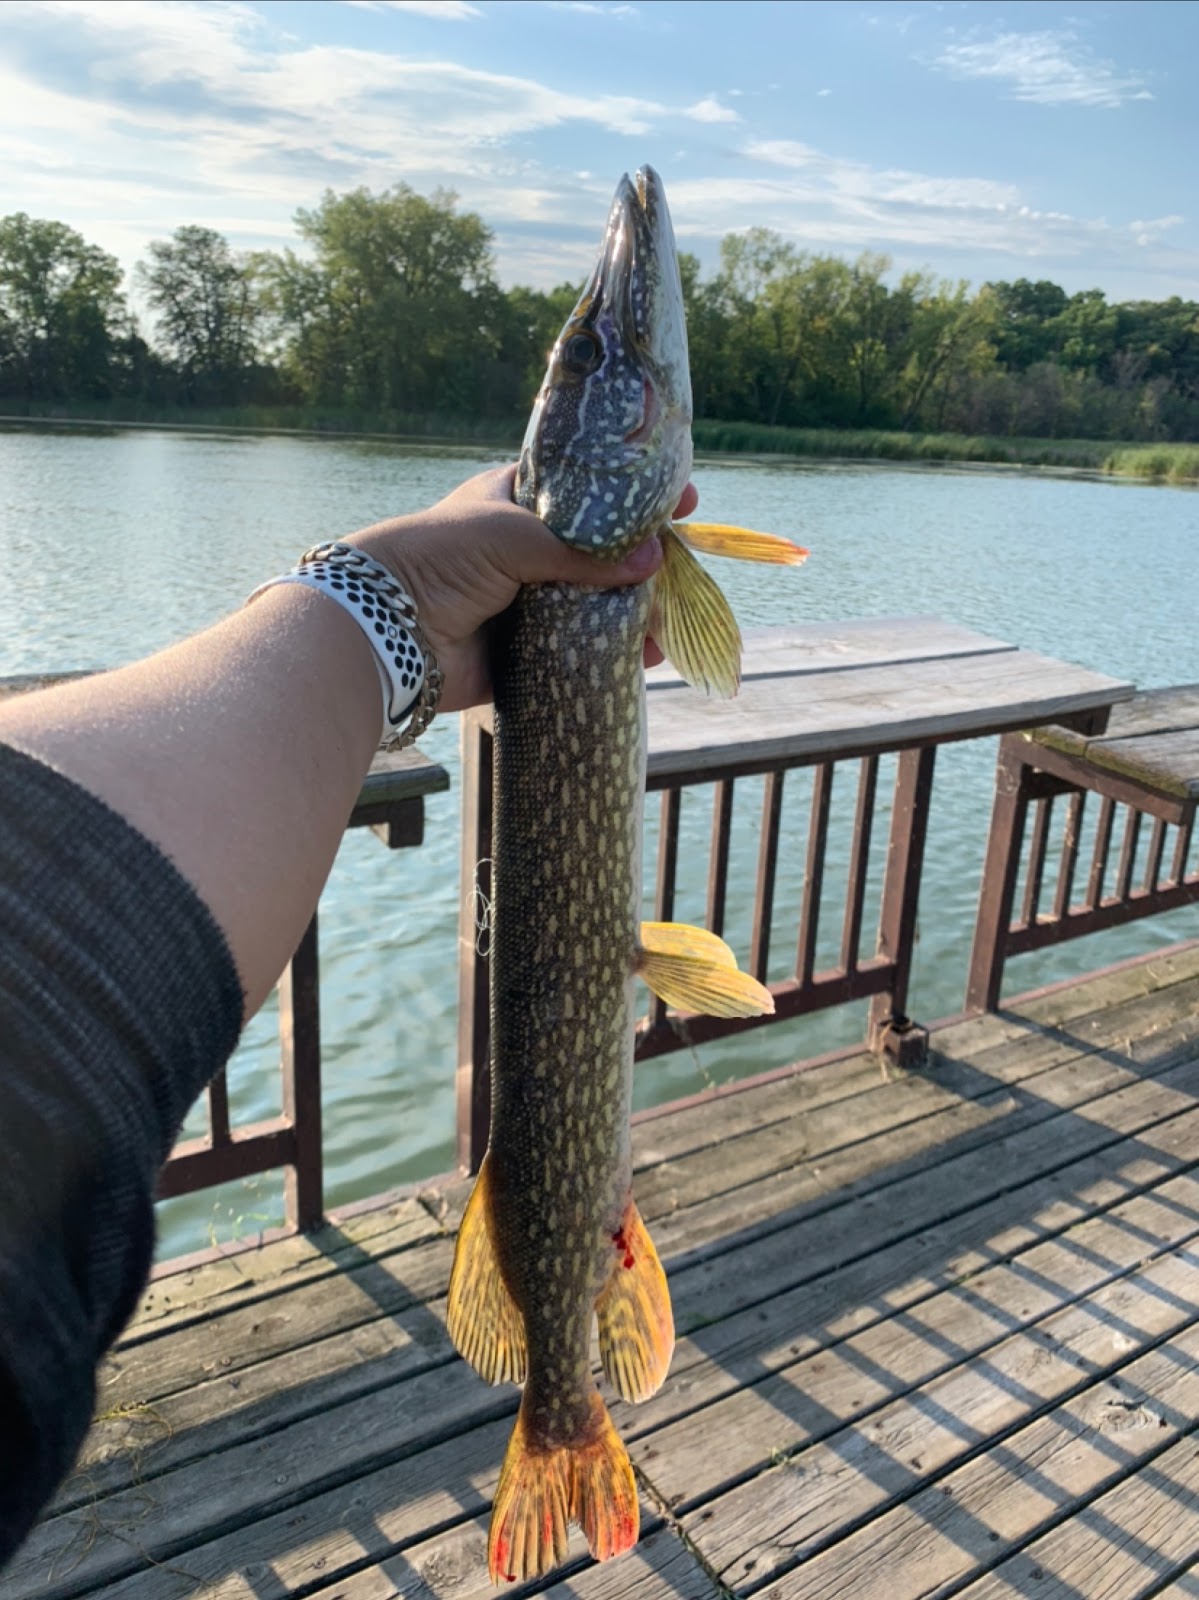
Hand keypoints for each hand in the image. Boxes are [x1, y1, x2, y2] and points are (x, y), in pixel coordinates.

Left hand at [345, 466, 694, 709]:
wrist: (386, 629)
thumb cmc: (438, 557)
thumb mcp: (511, 535)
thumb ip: (580, 551)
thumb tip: (652, 563)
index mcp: (516, 503)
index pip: (586, 494)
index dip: (632, 496)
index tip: (681, 499)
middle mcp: (524, 550)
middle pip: (599, 552)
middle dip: (643, 560)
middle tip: (686, 566)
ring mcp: (527, 602)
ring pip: (595, 604)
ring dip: (635, 611)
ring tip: (670, 619)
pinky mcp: (526, 651)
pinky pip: (580, 651)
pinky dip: (613, 654)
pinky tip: (645, 655)